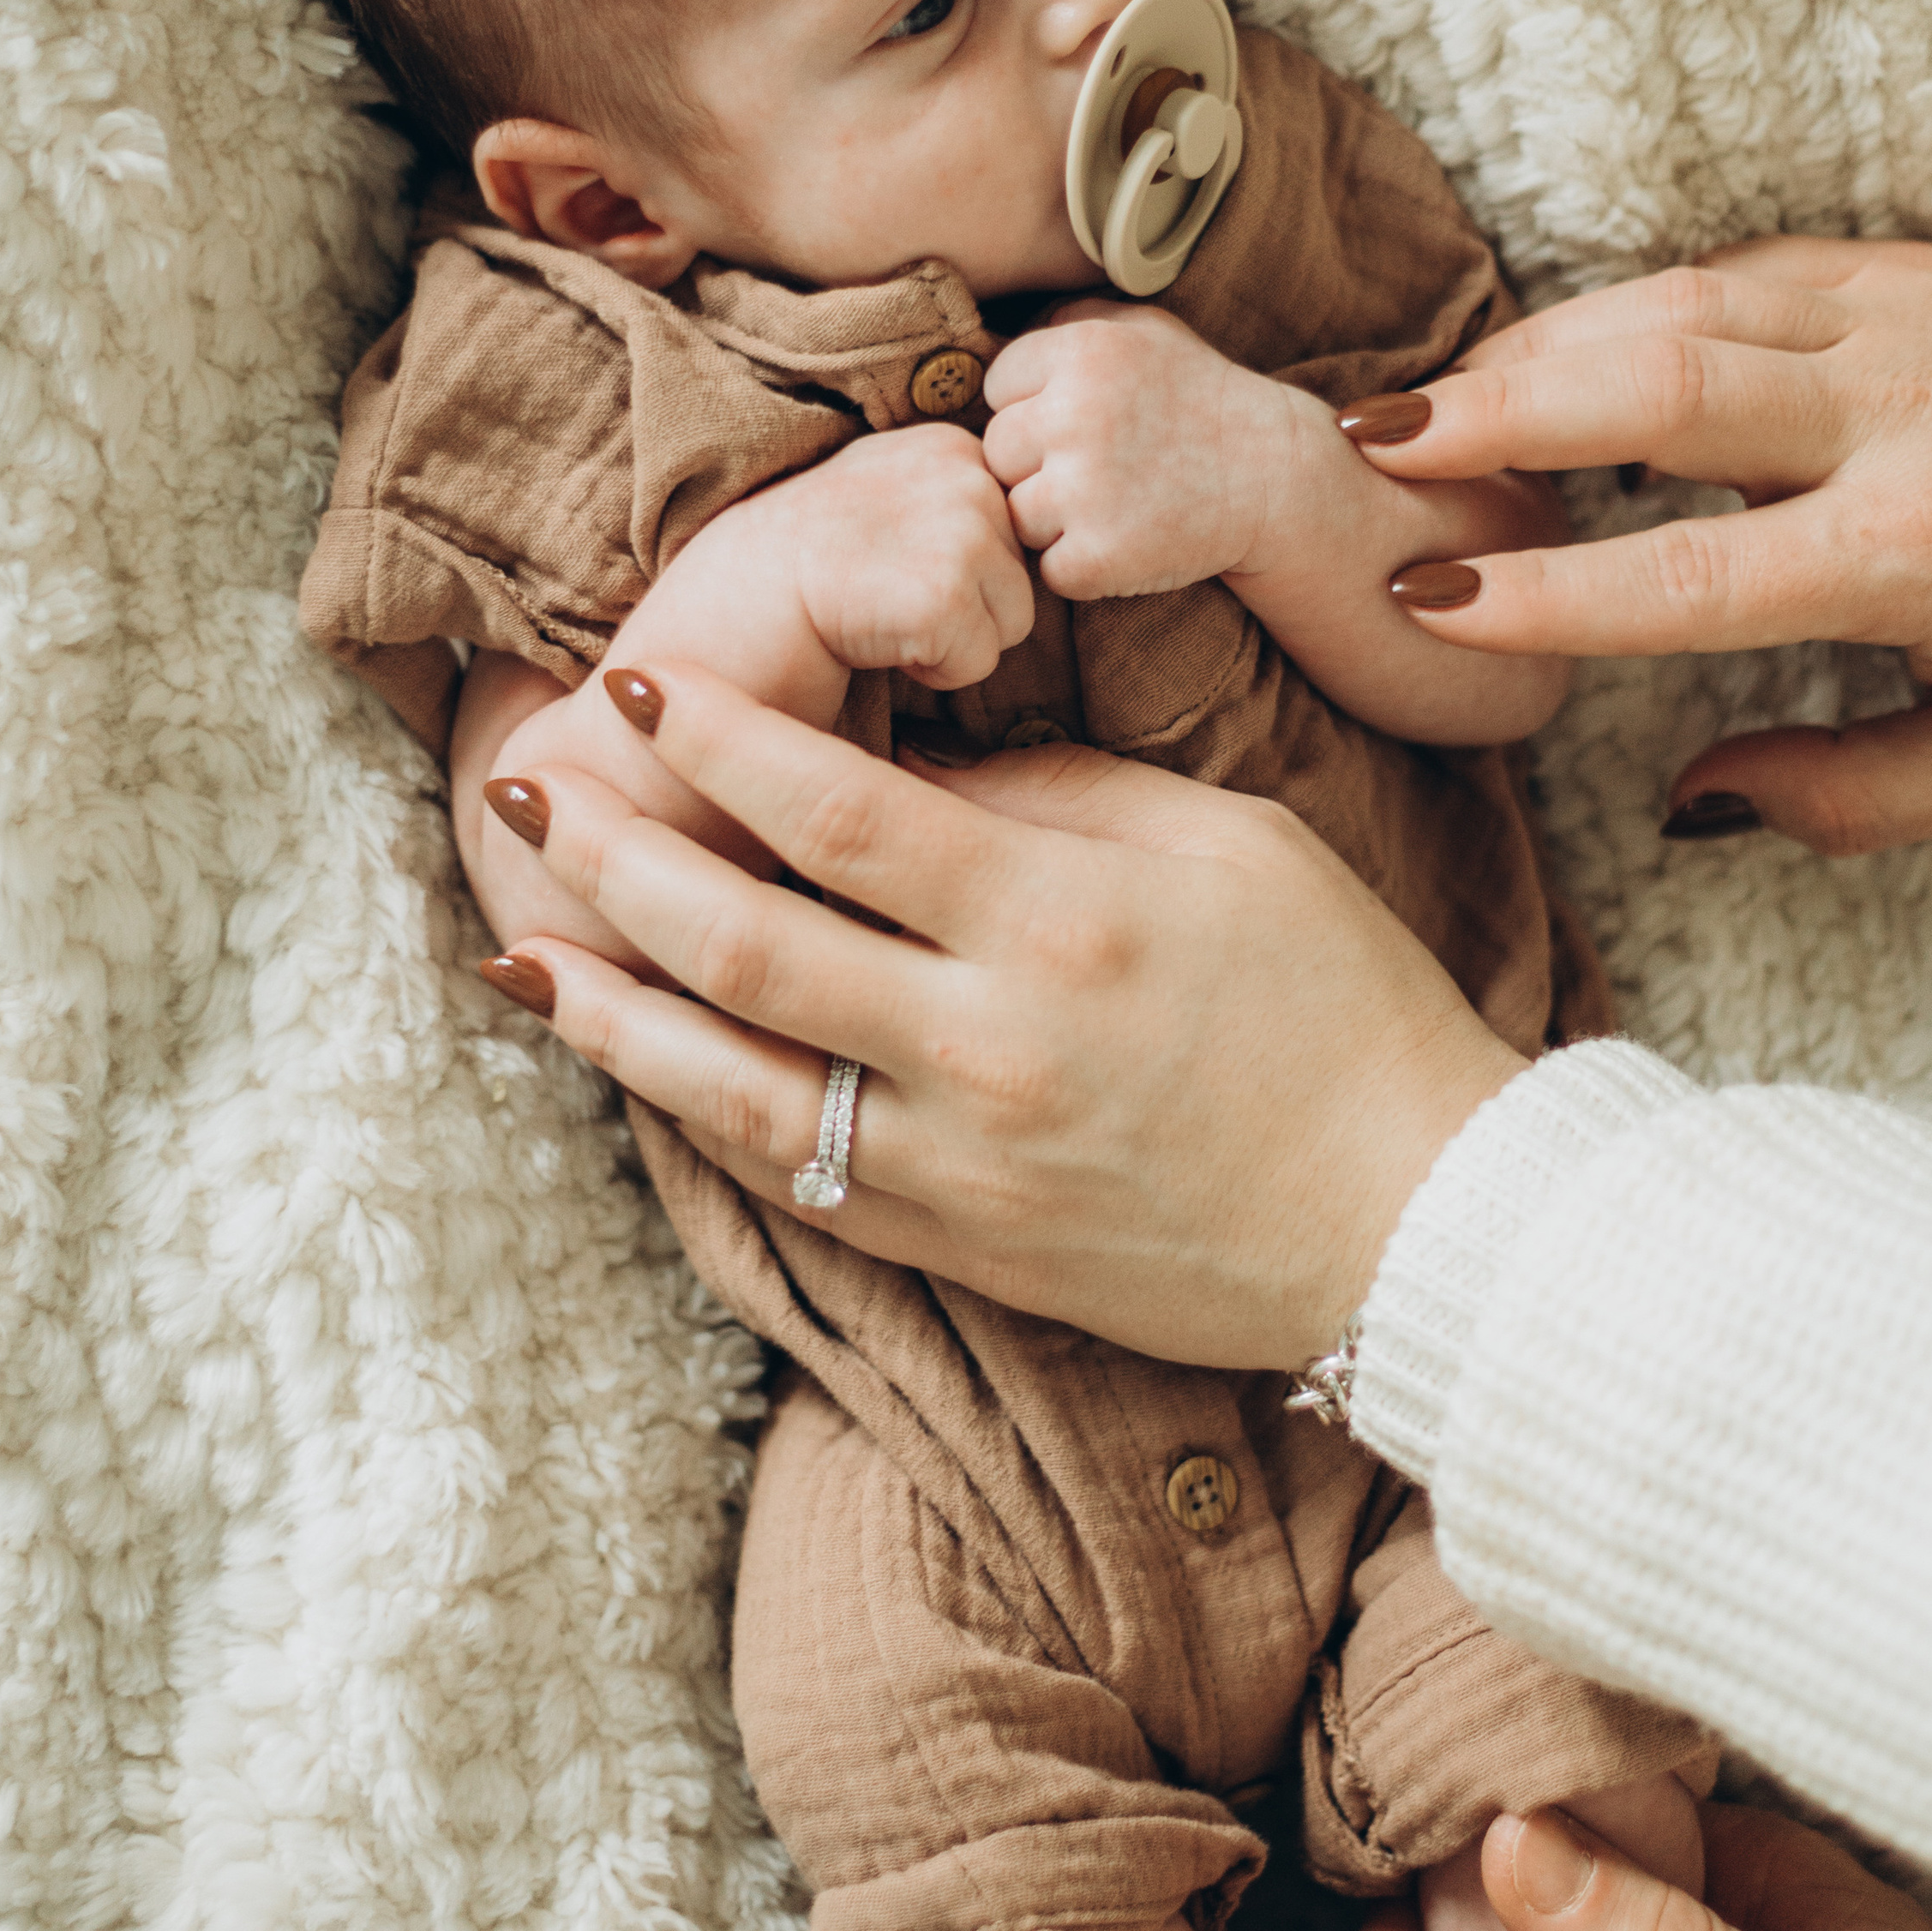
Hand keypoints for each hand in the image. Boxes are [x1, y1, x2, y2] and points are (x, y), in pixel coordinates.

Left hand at [478, 662, 1523, 1364]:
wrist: (1415, 1216)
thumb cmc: (1341, 1001)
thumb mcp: (1227, 842)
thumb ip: (1057, 798)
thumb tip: (918, 774)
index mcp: (1058, 917)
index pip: (836, 812)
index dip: (715, 742)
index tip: (633, 683)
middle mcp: (987, 1045)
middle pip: (745, 943)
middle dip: (615, 859)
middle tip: (526, 792)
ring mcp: (963, 1164)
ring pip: (733, 1083)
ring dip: (610, 1011)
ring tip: (516, 950)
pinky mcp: (964, 1248)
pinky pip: (798, 1183)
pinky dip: (703, 1121)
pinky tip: (642, 1069)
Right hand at [781, 425, 1035, 687]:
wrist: (727, 611)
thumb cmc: (807, 569)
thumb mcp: (890, 497)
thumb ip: (957, 500)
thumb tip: (1037, 531)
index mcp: (954, 445)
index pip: (1017, 536)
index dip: (959, 573)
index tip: (891, 565)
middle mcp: (965, 471)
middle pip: (1026, 577)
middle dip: (965, 607)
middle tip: (880, 595)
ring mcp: (958, 528)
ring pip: (1016, 622)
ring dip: (953, 641)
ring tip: (878, 616)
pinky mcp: (943, 593)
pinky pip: (980, 663)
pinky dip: (931, 672)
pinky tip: (869, 639)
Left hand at [983, 300, 1305, 598]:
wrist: (1277, 478)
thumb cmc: (1199, 400)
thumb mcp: (1143, 329)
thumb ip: (1069, 321)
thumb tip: (988, 337)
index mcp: (1083, 351)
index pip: (998, 387)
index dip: (1034, 408)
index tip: (1084, 421)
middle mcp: (1077, 415)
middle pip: (997, 453)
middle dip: (1037, 464)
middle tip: (1102, 467)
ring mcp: (1086, 490)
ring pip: (1017, 514)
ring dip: (1055, 518)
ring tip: (1117, 501)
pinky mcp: (1098, 556)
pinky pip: (1049, 568)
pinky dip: (1081, 565)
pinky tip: (1127, 538)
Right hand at [1345, 239, 1931, 851]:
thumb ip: (1854, 795)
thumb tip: (1692, 801)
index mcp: (1920, 556)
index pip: (1687, 576)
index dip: (1539, 589)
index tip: (1423, 593)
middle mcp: (1899, 419)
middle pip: (1654, 390)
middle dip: (1496, 414)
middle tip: (1368, 448)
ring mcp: (1902, 321)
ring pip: (1676, 307)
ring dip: (1536, 347)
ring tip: (1426, 400)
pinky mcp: (1905, 266)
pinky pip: (1732, 272)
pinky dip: (1624, 305)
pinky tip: (1553, 351)